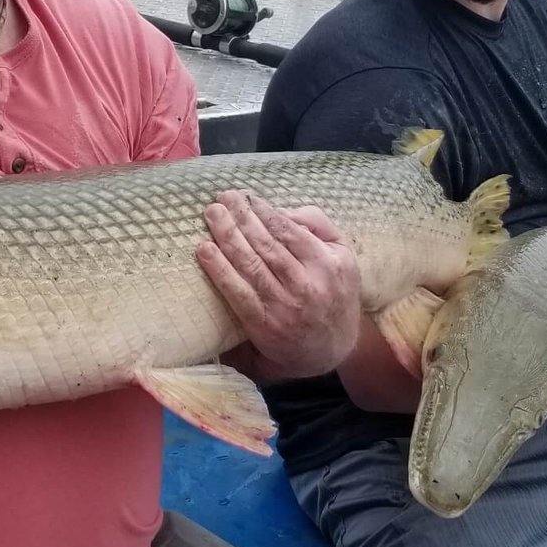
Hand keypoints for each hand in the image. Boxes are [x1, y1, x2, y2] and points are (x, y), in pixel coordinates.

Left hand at [197, 191, 361, 380]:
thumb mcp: (342, 255)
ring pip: (251, 264)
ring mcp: (284, 306)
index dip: (264, 211)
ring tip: (212, 215)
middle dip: (242, 218)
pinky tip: (205, 251)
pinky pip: (238, 293)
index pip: (290, 231)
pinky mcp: (264, 325)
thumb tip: (281, 210)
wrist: (333, 349)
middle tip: (222, 198)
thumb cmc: (334, 292)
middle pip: (267, 245)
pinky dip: (219, 270)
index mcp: (328, 264)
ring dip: (227, 236)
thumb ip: (318, 225)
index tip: (245, 196)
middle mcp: (307, 285)